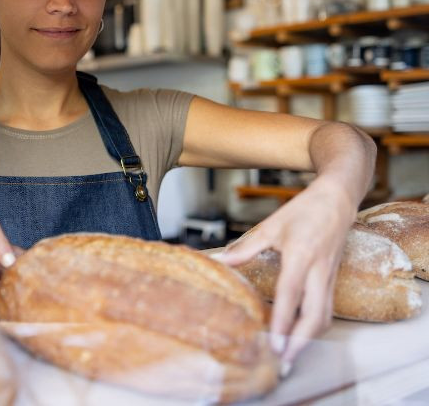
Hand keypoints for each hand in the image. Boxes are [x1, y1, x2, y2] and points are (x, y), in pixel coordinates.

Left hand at [217, 178, 356, 371]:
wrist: (337, 199)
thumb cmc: (304, 210)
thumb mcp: (272, 225)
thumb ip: (247, 247)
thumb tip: (223, 262)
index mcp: (301, 254)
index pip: (290, 293)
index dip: (282, 320)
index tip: (274, 342)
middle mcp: (319, 270)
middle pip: (315, 314)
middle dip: (301, 342)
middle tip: (284, 360)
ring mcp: (330, 275)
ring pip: (325, 315)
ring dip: (310, 338)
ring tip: (292, 354)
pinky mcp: (334, 278)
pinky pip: (328, 308)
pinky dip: (316, 325)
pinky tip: (303, 334)